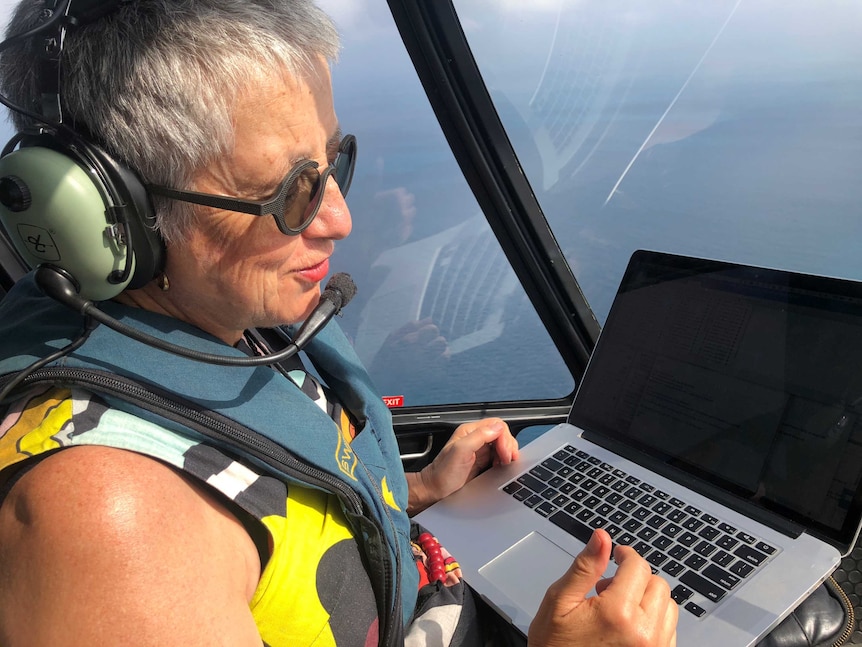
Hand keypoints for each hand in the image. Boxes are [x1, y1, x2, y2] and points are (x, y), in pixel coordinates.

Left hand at [406, 418, 518, 513]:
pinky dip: (505, 460)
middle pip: (502, 434)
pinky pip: (499, 456)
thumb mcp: (460, 451)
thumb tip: (497, 428)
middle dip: (508, 446)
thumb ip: (479, 437)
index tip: (505, 453)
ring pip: (502, 445)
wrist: (436, 490)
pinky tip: (501, 467)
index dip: (504, 438)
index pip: (496, 425)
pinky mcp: (483, 462)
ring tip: (505, 463)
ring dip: (508, 453)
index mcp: (469, 432)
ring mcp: (480, 450)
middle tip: (507, 460)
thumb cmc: (443, 473)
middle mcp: (475, 439)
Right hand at [529, 529, 677, 646]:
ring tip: (619, 608)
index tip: (616, 554)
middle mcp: (643, 633)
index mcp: (617, 613)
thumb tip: (602, 538)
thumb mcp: (559, 601)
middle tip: (609, 587)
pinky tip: (628, 625)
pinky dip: (654, 621)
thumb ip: (584, 567)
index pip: (638, 566)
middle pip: (658, 584)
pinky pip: (669, 631)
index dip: (625, 554)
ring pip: (668, 607)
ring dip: (648, 599)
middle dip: (636, 578)